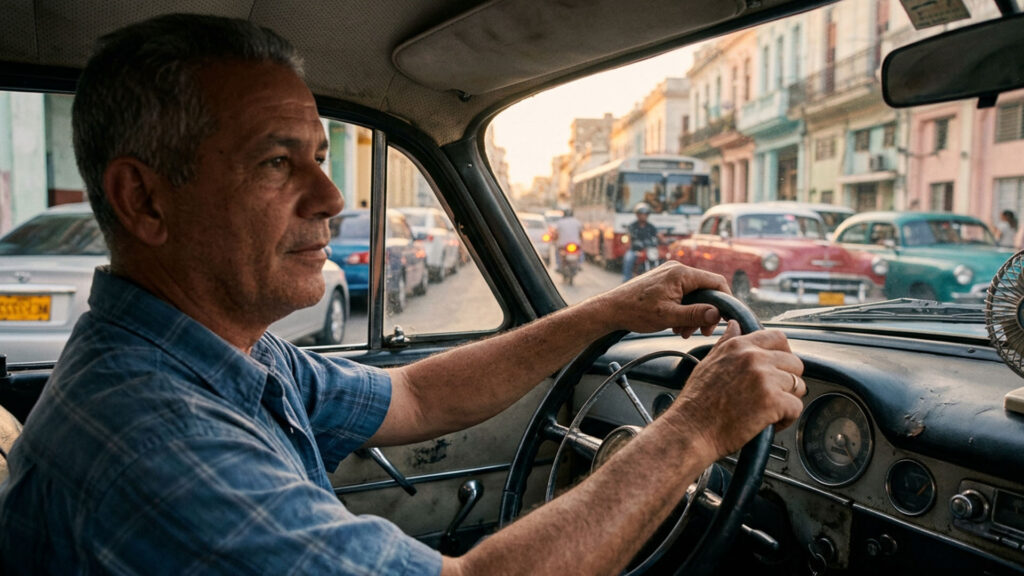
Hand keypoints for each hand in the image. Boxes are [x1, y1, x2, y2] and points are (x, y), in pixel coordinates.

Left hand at [593, 260, 728, 337]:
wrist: (611, 309)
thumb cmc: (635, 311)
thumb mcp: (668, 317)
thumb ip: (695, 314)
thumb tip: (717, 314)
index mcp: (681, 274)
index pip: (716, 282)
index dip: (725, 300)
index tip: (725, 318)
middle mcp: (678, 270)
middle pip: (706, 290)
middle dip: (706, 312)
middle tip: (701, 331)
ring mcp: (670, 275)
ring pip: (694, 295)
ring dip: (693, 314)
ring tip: (683, 331)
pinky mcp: (664, 282)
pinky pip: (683, 295)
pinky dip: (683, 310)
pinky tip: (675, 325)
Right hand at [661, 320, 804, 462]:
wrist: (691, 430)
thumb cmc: (696, 403)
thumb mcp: (708, 363)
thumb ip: (726, 343)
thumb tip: (735, 325)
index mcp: (739, 346)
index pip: (777, 338)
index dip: (784, 354)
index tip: (780, 368)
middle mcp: (754, 357)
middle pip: (794, 362)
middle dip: (788, 380)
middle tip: (774, 395)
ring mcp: (765, 378)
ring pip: (798, 385)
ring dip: (788, 400)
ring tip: (769, 411)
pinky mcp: (773, 401)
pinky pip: (796, 407)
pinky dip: (786, 419)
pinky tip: (769, 423)